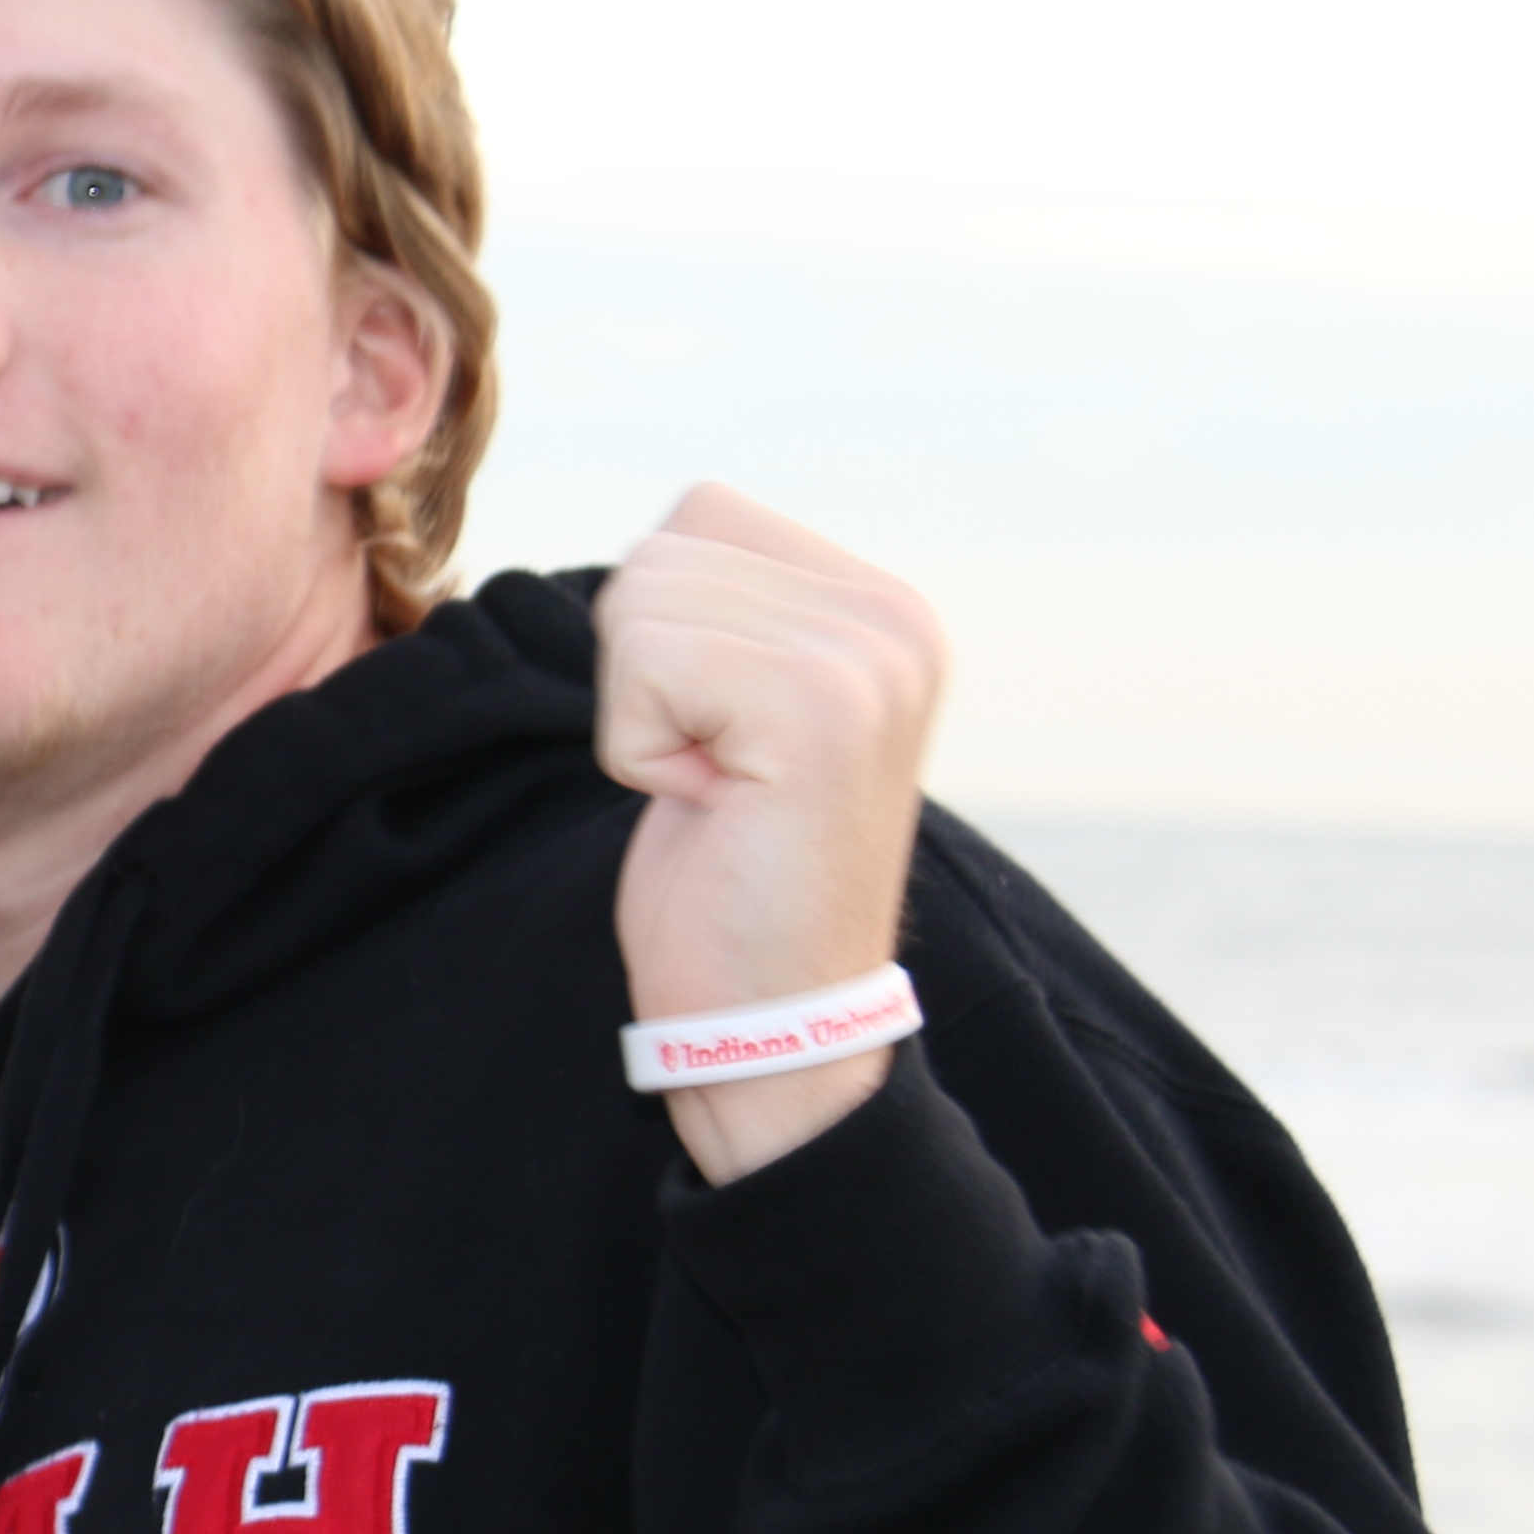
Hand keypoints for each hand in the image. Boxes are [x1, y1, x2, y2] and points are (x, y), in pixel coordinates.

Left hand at [598, 486, 948, 1182]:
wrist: (771, 1019)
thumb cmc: (730, 873)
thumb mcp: (737, 705)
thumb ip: (725, 606)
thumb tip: (662, 533)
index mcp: (883, 605)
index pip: (697, 515)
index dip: (663, 635)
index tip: (725, 738)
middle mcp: (895, 616)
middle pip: (660, 556)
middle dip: (645, 677)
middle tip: (720, 776)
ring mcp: (868, 657)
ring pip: (641, 603)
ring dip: (640, 717)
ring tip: (720, 792)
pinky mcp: (819, 706)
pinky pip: (641, 663)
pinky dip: (637, 749)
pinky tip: (711, 807)